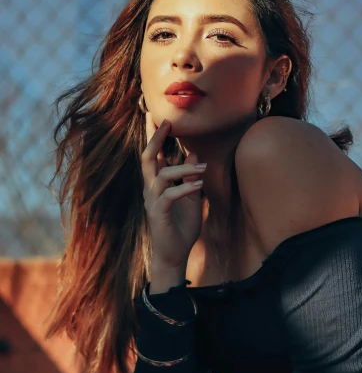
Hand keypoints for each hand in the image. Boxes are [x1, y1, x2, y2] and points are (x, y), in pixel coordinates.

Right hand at [142, 112, 205, 268]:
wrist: (174, 255)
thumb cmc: (182, 227)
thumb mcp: (192, 198)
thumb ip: (191, 178)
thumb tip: (194, 155)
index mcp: (157, 184)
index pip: (152, 156)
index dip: (154, 136)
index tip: (156, 116)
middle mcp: (151, 189)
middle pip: (147, 158)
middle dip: (156, 139)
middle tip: (166, 121)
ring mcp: (153, 201)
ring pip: (161, 175)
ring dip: (183, 169)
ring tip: (203, 168)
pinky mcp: (158, 214)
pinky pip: (170, 196)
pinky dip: (185, 188)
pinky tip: (199, 185)